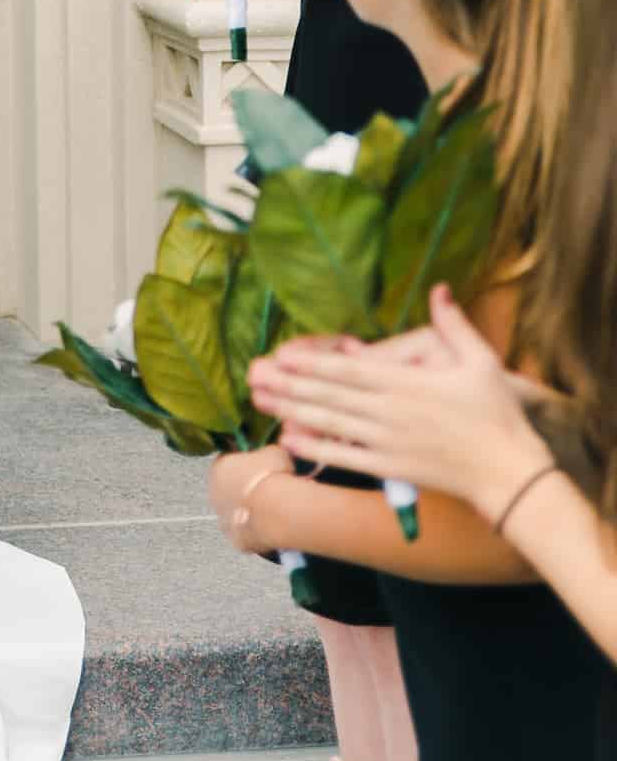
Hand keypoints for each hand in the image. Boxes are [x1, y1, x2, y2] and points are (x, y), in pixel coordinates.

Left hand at [208, 445, 292, 553]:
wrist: (275, 511)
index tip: (263, 466)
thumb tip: (269, 451)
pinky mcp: (235, 540)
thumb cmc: (271, 475)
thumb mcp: (274, 450)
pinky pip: (246, 531)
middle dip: (247, 487)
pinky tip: (273, 525)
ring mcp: (222, 519)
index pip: (230, 460)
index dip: (247, 463)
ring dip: (250, 509)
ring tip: (274, 508)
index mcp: (218, 467)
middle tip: (269, 487)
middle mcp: (213, 493)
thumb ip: (266, 451)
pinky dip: (257, 528)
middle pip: (230, 487)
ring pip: (237, 511)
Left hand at [249, 287, 547, 515]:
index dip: (312, 362)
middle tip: (253, 375)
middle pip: (329, 395)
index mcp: (406, 383)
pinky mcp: (390, 469)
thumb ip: (454, 324)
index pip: (349, 369)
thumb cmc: (496, 415)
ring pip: (330, 424)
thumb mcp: (480, 361)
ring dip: (291, 411)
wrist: (509, 472)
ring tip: (260, 400)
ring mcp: (386, 442)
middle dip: (288, 384)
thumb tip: (440, 288)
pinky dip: (316, 448)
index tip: (282, 354)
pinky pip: (346, 457)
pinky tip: (288, 439)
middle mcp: (389, 411)